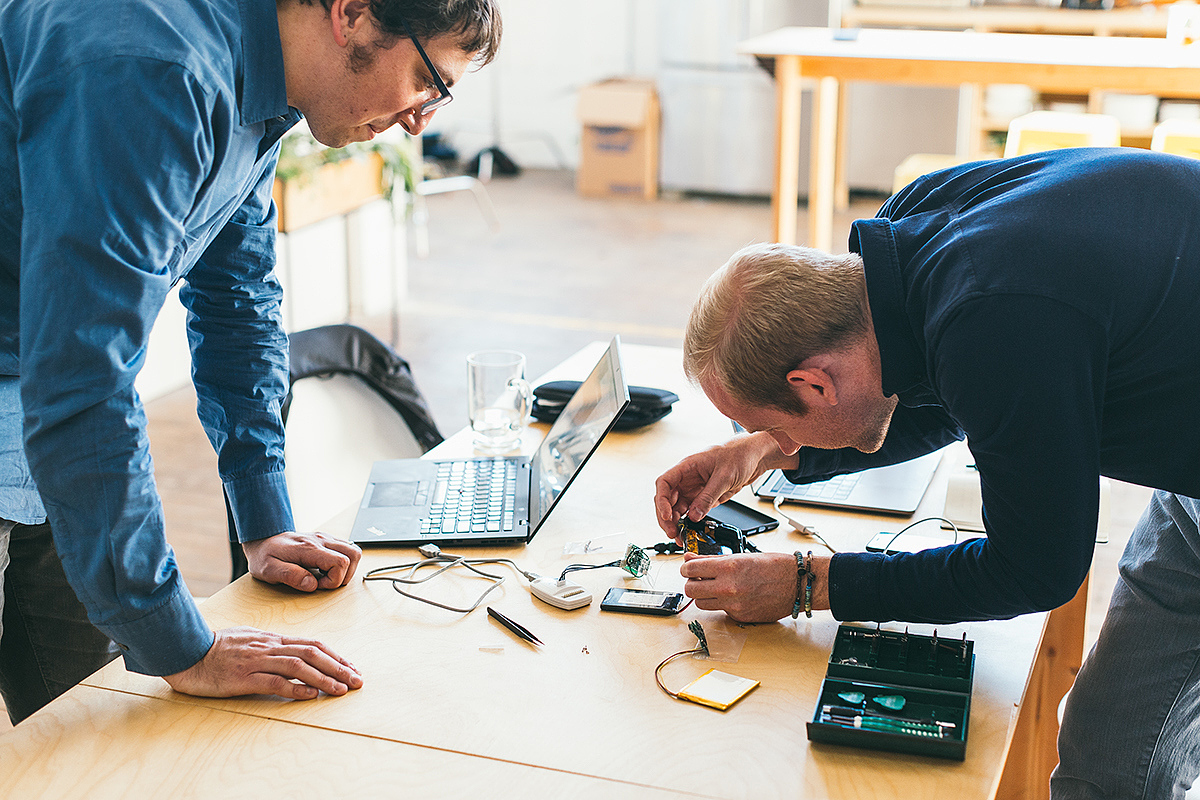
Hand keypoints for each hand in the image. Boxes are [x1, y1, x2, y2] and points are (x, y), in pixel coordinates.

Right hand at [163, 626, 363, 699]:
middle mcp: (269, 647)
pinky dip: (295, 688)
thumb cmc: (216, 648)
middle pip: (312, 653)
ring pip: (299, 666)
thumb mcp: (248, 639)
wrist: (186, 651)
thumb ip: (271, 646)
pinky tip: (310, 695)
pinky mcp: (243, 677)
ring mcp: (257, 661)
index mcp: (272, 639)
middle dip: (339, 667)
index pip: (312, 644)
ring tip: (341, 689)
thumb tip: (292, 652)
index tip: (351, 668)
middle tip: (357, 680)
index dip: (335, 655)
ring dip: (324, 678)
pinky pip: (274, 682)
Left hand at [242, 531, 361, 591]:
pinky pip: (346, 549)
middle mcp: (321, 540)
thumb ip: (291, 576)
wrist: (261, 539)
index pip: (340, 562)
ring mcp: (325, 538)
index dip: (333, 580)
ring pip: (354, 551)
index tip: (317, 585)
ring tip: (327, 576)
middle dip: (344, 575)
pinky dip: (343, 562)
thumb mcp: (268, 570)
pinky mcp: (326, 540)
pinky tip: (326, 569)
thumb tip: (312, 584)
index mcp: (308, 548)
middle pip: (354, 554)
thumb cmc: (264, 556)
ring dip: (347, 568)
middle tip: (324, 582)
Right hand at [654, 433, 794, 538]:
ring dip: (676, 522)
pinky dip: (688, 522)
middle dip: (667, 517)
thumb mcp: (724, 476)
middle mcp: (687, 478)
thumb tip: (694, 515)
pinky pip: (690, 511)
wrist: (753, 456)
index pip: (664, 483)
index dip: (662, 501)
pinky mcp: (703, 496)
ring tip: (680, 536)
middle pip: (667, 499)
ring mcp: (694, 488)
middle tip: (673, 532)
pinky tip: (688, 531)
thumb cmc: (738, 455)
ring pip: (677, 508)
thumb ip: (708, 496)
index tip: (667, 515)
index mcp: (687, 467)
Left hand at [680, 551, 829, 622]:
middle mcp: (729, 588)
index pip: (690, 569)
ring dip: (703, 596)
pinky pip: (720, 611)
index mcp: (728, 568)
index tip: (688, 568)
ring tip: (714, 588)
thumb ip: (712, 560)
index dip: (686, 568)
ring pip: (701, 604)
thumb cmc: (774, 566)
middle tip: (698, 579)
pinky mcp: (740, 617)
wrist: (797, 583)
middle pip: (690, 590)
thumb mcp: (741, 556)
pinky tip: (733, 595)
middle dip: (691, 583)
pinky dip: (721, 604)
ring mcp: (734, 605)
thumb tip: (690, 558)